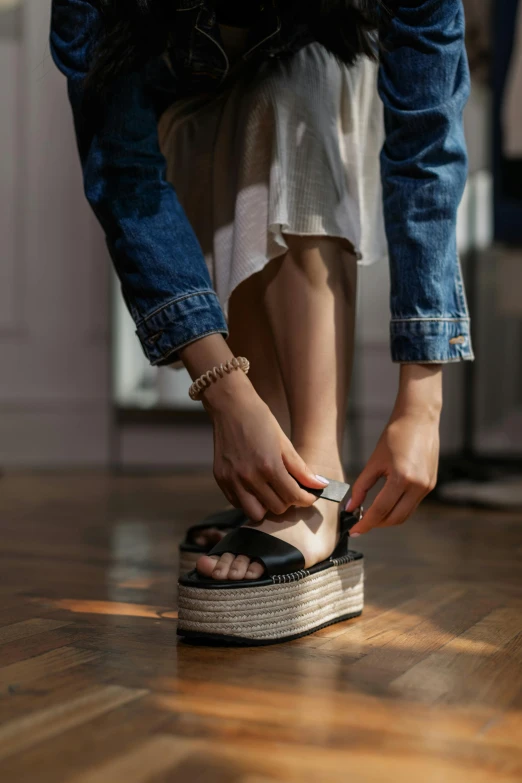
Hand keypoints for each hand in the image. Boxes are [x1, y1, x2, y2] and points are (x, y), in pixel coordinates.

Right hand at [179, 333, 328, 520]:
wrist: (230, 406)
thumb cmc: (260, 420)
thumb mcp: (284, 442)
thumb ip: (301, 468)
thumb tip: (321, 485)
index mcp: (269, 465)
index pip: (293, 496)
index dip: (306, 499)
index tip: (309, 496)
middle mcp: (249, 477)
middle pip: (277, 508)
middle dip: (288, 502)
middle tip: (291, 490)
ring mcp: (232, 480)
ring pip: (255, 514)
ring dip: (267, 506)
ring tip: (272, 492)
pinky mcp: (221, 480)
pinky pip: (237, 504)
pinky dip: (249, 501)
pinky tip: (255, 487)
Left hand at [347, 364, 441, 534]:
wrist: (418, 419)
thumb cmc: (394, 436)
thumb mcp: (374, 462)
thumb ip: (361, 487)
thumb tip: (351, 507)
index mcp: (402, 478)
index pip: (381, 510)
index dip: (365, 523)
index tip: (353, 531)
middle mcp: (418, 486)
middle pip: (395, 518)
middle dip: (377, 524)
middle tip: (360, 525)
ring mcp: (427, 486)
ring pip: (405, 514)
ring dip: (388, 518)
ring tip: (370, 516)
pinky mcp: (430, 484)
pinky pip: (412, 504)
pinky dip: (398, 508)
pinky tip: (386, 504)